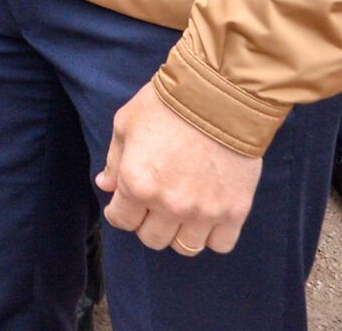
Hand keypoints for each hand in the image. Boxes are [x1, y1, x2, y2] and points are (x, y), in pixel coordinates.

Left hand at [97, 81, 262, 255]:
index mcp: (137, 183)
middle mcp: (169, 204)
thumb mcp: (126, 124)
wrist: (220, 95)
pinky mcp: (235, 210)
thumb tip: (106, 185)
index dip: (120, 212)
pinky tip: (207, 216)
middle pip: (153, 239)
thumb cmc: (167, 104)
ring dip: (179, 232)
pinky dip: (212, 235)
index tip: (125, 205)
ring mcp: (204, 211)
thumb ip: (114, 161)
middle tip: (154, 205)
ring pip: (185, 247)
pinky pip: (221, 244)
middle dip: (148, 223)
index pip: (122, 221)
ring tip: (181, 212)